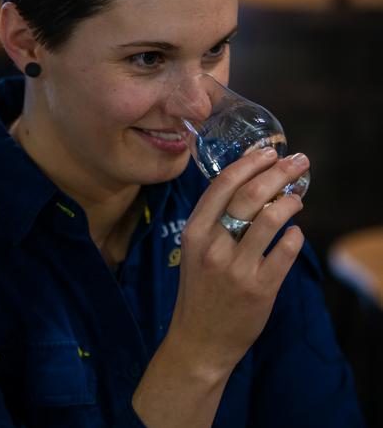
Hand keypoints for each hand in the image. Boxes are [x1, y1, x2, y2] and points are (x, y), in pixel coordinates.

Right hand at [167, 147, 307, 377]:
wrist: (199, 340)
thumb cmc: (199, 287)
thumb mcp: (195, 248)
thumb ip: (215, 218)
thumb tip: (249, 179)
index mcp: (194, 231)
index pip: (223, 184)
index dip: (249, 163)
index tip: (268, 151)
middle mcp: (214, 246)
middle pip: (251, 196)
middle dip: (278, 173)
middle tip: (297, 162)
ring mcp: (237, 268)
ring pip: (271, 220)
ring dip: (290, 202)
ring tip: (298, 198)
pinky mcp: (260, 289)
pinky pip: (285, 252)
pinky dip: (295, 237)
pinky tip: (296, 232)